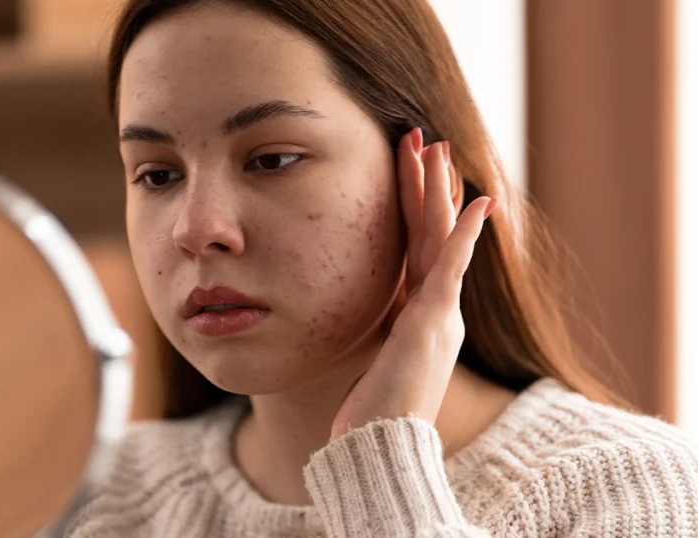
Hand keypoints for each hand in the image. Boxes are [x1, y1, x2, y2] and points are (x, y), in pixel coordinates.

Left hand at [330, 128, 495, 438]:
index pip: (417, 250)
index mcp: (419, 317)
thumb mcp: (374, 361)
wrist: (381, 448)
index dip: (414, 209)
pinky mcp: (432, 322)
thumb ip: (377, 332)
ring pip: (439, 238)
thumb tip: (360, 315)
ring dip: (436, 190)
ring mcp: (438, 314)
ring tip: (435, 146)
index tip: (411, 173)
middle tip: (423, 139)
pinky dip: (463, 234)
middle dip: (425, 184)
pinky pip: (451, 267)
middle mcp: (436, 310)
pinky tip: (475, 200)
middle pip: (430, 233)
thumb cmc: (372, 415)